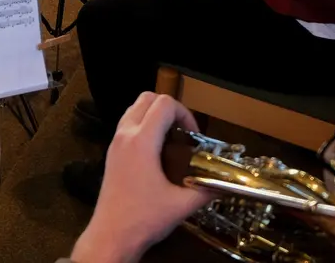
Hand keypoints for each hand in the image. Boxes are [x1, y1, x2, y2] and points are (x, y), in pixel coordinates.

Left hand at [70, 93, 211, 262]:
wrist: (111, 236)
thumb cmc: (144, 219)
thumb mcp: (181, 205)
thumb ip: (206, 191)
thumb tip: (223, 184)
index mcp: (141, 141)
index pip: (164, 104)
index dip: (185, 114)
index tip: (193, 136)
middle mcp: (125, 135)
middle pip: (147, 98)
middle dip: (170, 109)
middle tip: (183, 132)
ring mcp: (115, 143)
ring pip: (134, 109)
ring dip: (154, 115)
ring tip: (172, 139)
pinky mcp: (111, 154)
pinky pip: (127, 125)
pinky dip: (143, 126)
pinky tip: (157, 152)